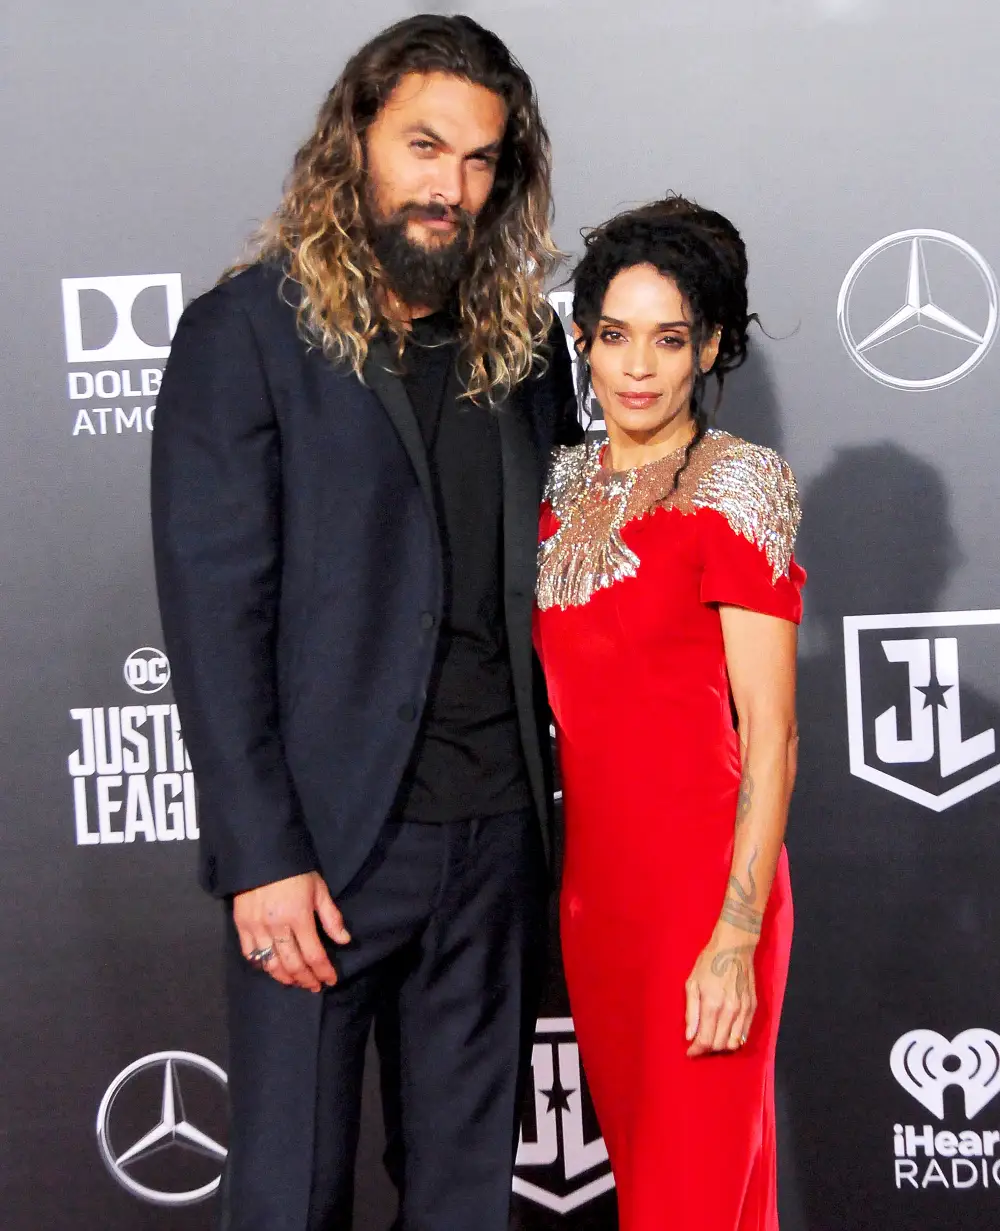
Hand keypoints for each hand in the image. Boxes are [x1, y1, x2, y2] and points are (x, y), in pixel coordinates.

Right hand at [233, 872, 350, 991]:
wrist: (262, 854)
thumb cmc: (295, 871)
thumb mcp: (319, 888)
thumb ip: (331, 917)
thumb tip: (344, 941)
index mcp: (299, 917)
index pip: (314, 955)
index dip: (323, 971)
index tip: (330, 980)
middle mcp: (276, 927)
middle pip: (292, 964)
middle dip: (305, 979)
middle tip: (313, 986)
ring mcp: (256, 927)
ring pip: (270, 964)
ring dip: (284, 977)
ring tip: (295, 981)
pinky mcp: (241, 925)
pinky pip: (250, 953)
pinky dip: (261, 965)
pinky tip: (270, 967)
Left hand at [684, 932, 756, 1056]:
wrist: (734, 947)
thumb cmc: (709, 962)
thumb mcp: (692, 983)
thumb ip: (691, 1012)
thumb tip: (690, 1036)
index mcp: (712, 1004)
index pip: (705, 1040)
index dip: (696, 1050)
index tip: (690, 1052)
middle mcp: (730, 1011)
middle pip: (720, 1045)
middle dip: (707, 1049)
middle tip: (699, 1044)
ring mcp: (744, 1010)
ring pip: (735, 1043)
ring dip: (722, 1046)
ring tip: (712, 1039)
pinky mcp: (753, 1008)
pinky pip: (745, 1033)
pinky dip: (735, 1039)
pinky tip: (726, 1033)